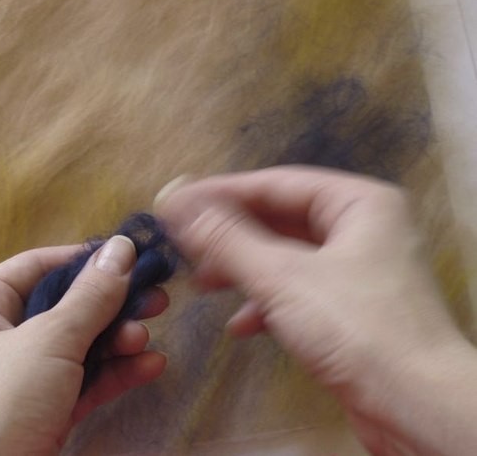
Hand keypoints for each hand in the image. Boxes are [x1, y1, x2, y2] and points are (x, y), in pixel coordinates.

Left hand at [0, 237, 167, 455]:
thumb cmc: (2, 399)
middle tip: (155, 298)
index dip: (84, 259)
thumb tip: (122, 245)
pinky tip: (150, 367)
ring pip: (79, 344)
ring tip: (147, 338)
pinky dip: (114, 373)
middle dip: (112, 305)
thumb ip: (92, 294)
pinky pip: (83, 380)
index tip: (130, 256)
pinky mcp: (42, 411)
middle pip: (65, 306)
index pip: (38, 265)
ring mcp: (22, 377)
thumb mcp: (50, 339)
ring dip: (117, 341)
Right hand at [156, 166, 476, 455]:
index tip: (178, 201)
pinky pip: (298, 290)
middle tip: (185, 242)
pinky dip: (267, 302)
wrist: (418, 411)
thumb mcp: (282, 277)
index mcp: (359, 202)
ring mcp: (358, 269)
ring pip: (286, 256)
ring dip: (243, 269)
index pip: (276, 183)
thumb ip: (226, 238)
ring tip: (202, 281)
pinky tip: (241, 324)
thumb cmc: (360, 331)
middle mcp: (362, 228)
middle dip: (230, 235)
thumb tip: (177, 202)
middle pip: (280, 219)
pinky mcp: (351, 307)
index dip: (221, 192)